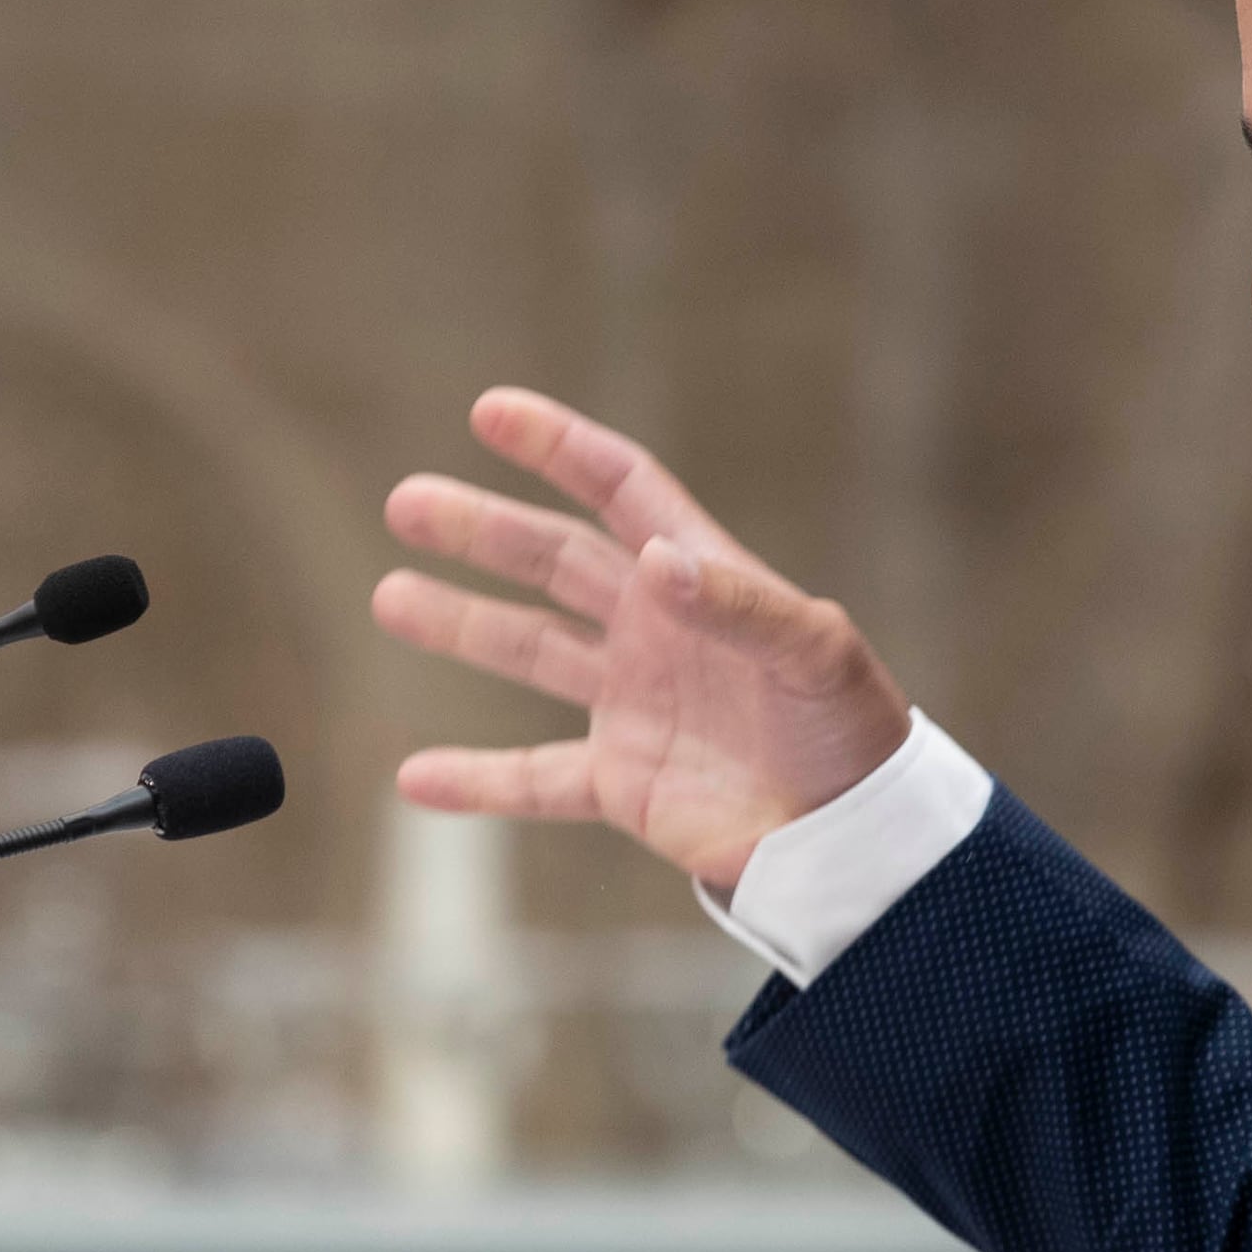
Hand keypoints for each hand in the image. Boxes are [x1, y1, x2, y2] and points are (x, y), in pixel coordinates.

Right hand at [373, 389, 913, 890]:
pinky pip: (534, 778)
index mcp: (703, 578)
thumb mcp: (816, 654)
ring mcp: (633, 705)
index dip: (560, 448)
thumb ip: (740, 606)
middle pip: (553, 561)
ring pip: (528, 652)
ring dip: (461, 624)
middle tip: (406, 503)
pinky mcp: (622, 782)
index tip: (492, 412)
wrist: (860, 839)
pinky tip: (415, 777)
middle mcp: (657, 630)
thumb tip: (653, 560)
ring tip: (391, 597)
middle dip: (481, 530)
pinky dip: (476, 781)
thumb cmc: (855, 732)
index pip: (621, 491)